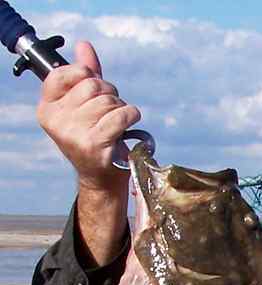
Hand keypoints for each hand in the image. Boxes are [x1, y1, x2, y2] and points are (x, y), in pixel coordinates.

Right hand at [36, 41, 140, 190]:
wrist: (101, 178)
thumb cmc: (95, 138)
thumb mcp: (85, 105)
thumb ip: (84, 75)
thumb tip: (84, 45)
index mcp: (47, 109)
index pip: (63, 73)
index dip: (85, 74)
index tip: (94, 88)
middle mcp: (56, 121)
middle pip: (91, 85)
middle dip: (109, 93)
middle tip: (111, 110)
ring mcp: (74, 134)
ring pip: (108, 100)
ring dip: (121, 107)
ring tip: (118, 123)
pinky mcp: (94, 144)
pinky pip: (120, 115)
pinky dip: (131, 115)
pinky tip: (130, 123)